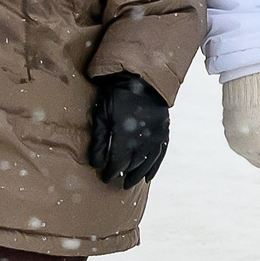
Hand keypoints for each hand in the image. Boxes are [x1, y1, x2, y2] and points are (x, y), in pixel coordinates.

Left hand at [87, 71, 170, 188]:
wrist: (141, 77)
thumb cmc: (116, 95)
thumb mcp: (103, 115)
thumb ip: (100, 140)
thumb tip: (95, 164)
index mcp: (126, 134)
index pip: (118, 162)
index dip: (111, 172)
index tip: (105, 178)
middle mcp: (144, 138)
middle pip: (134, 165)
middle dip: (124, 175)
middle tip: (117, 183)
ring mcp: (156, 135)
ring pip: (148, 162)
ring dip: (139, 174)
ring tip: (131, 183)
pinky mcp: (164, 132)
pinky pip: (160, 154)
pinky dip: (154, 167)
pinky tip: (148, 176)